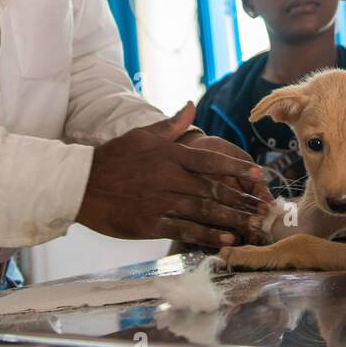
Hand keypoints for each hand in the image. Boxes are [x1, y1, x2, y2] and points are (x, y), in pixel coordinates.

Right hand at [77, 103, 272, 248]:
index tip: (258, 175)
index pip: (210, 160)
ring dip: (231, 219)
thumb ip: (171, 125)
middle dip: (241, 198)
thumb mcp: (142, 135)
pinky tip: (226, 240)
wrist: (82, 184)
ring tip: (252, 224)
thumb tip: (191, 106)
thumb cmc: (114, 158)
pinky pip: (185, 230)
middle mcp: (169, 177)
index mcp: (169, 155)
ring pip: (203, 211)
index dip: (237, 168)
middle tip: (263, 206)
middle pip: (213, 188)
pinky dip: (207, 235)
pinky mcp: (151, 223)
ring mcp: (160, 201)